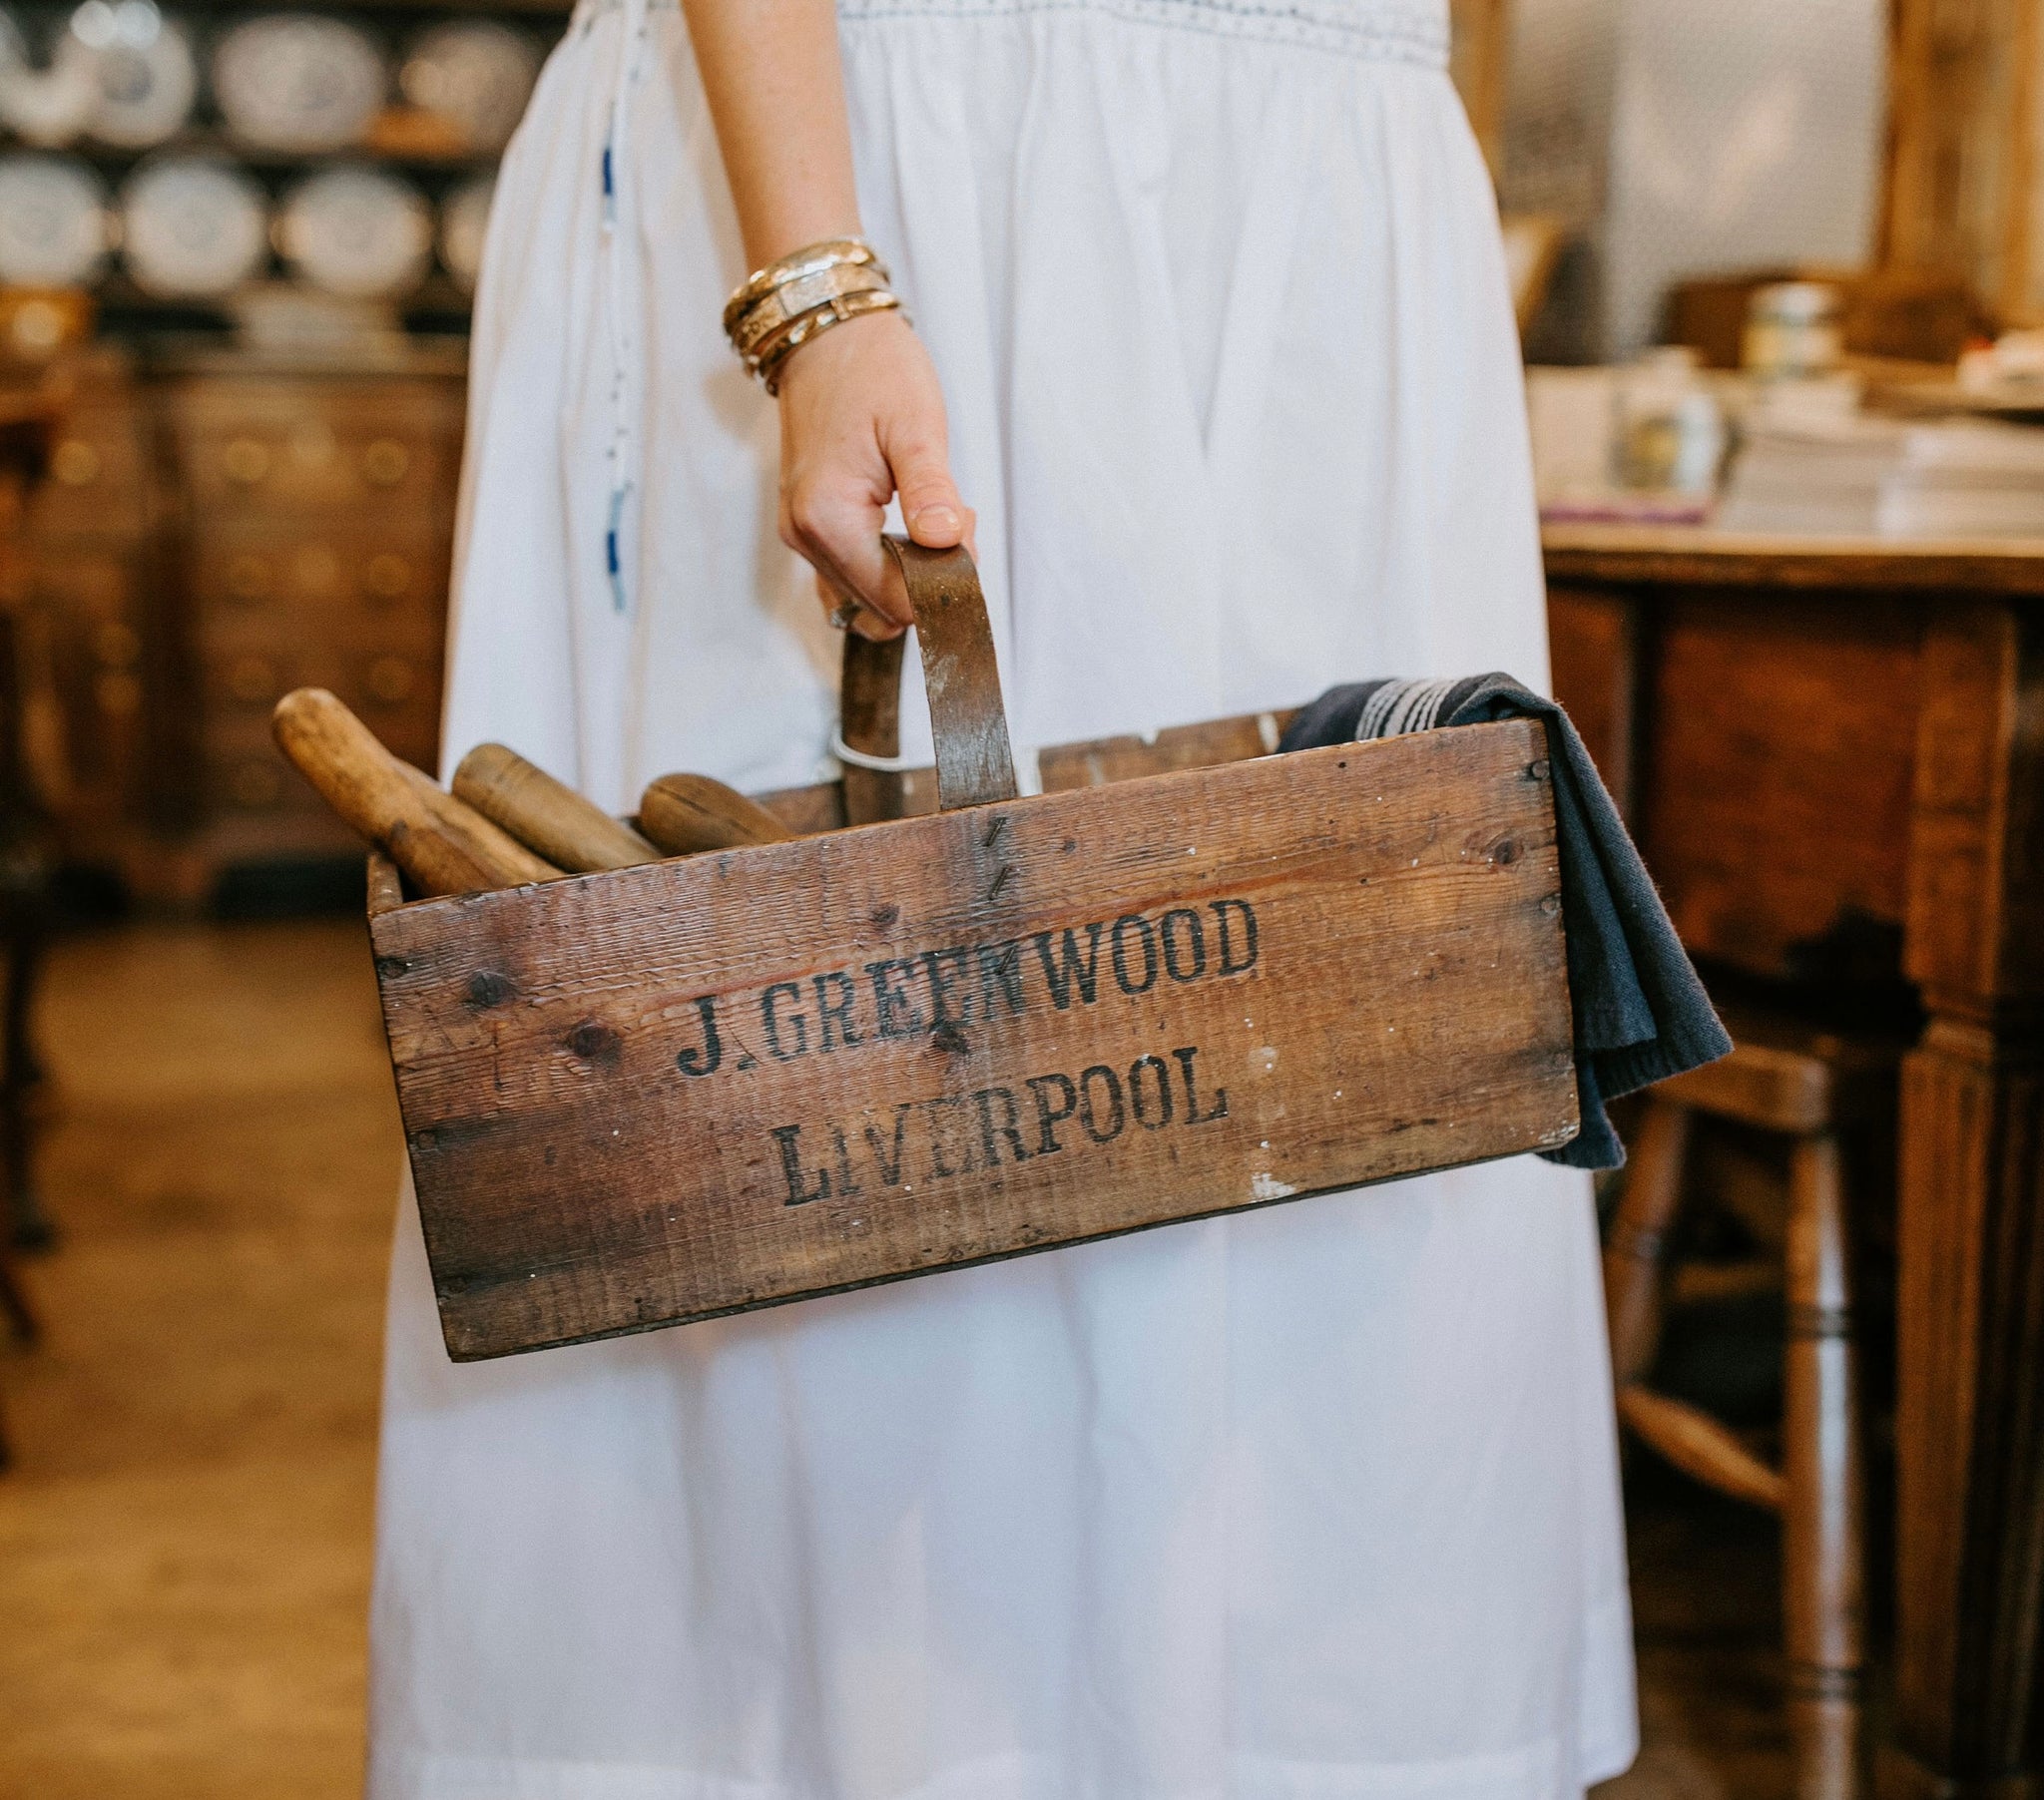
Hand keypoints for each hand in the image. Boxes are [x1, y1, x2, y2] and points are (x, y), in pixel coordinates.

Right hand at [775, 310, 971, 639]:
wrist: (826, 336)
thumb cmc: (873, 370)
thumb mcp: (916, 425)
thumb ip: (930, 491)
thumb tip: (946, 544)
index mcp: (829, 517)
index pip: (897, 599)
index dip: (943, 580)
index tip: (962, 524)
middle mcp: (806, 537)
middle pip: (882, 608)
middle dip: (929, 577)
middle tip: (949, 513)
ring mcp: (802, 535)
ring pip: (866, 601)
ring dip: (908, 578)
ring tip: (928, 517)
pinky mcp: (807, 528)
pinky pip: (848, 580)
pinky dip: (884, 572)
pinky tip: (905, 532)